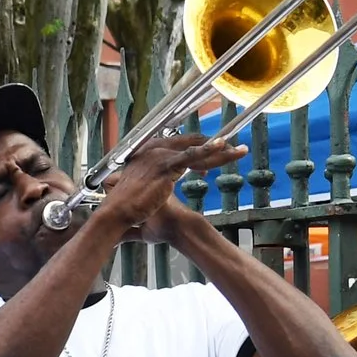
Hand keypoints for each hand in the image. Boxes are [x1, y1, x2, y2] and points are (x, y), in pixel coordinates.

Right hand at [98, 131, 243, 242]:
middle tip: (235, 150)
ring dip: (221, 152)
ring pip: (198, 151)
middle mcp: (155, 148)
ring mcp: (160, 154)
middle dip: (217, 146)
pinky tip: (222, 147)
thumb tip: (162, 190)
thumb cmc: (128, 206)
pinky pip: (191, 156)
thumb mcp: (144, 188)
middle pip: (193, 144)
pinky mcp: (165, 165)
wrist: (117, 212)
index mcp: (150, 150)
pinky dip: (208, 151)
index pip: (182, 145)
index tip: (216, 156)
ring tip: (239, 151)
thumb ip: (156, 183)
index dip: (201, 149)